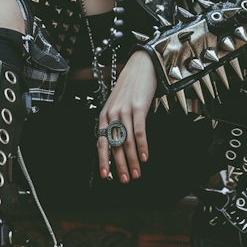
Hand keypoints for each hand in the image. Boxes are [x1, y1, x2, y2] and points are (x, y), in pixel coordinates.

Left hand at [97, 50, 156, 182]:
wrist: (140, 67)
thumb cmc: (130, 88)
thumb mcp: (118, 105)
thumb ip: (116, 122)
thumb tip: (118, 144)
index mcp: (105, 115)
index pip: (101, 142)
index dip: (103, 160)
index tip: (106, 176)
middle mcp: (112, 114)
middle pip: (115, 145)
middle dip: (119, 165)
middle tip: (125, 180)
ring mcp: (125, 110)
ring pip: (127, 141)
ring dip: (132, 160)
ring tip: (137, 173)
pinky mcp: (139, 107)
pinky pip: (139, 131)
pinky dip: (142, 145)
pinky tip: (144, 156)